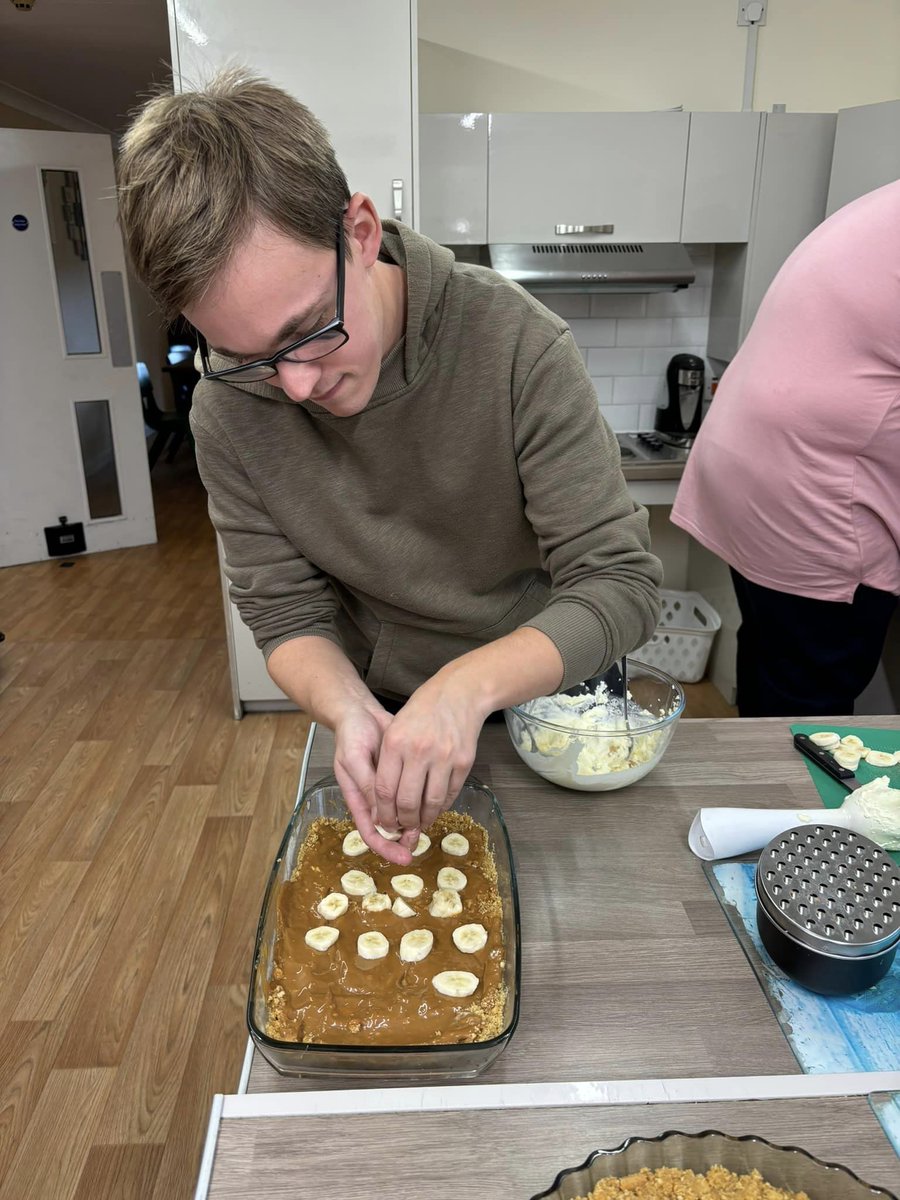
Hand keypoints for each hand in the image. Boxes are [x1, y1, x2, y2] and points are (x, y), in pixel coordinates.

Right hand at [332, 703, 414, 865]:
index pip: (370, 832)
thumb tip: (379, 816)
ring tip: (430, 826)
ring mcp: (387, 787)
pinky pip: (412, 793)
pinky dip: (422, 800)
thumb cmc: (352, 734)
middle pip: (388, 828)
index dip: (386, 847)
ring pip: (401, 813)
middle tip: (421, 842)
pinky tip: (435, 802)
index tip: (404, 857)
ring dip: (414, 822)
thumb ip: (367, 785)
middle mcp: (373, 797)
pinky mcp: (402, 774)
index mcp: (358, 798)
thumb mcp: (355, 758)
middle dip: (404, 838)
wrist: (362, 712)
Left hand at [371, 675, 486, 836]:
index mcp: (395, 742)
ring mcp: (444, 757)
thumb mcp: (395, 726)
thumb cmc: (423, 709)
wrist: (459, 692)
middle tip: (402, 827)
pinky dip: (442, 806)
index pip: (384, 790)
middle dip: (403, 821)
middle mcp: (419, 751)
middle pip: (407, 801)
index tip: (384, 822)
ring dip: (424, 819)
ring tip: (420, 823)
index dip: (383, 813)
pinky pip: (451, 794)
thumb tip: (382, 799)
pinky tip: (435, 808)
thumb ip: (388, 760)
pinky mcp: (464, 762)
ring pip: (431, 802)